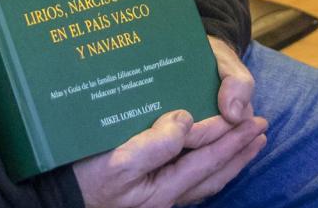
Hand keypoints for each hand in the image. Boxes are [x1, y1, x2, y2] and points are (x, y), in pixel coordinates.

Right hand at [73, 108, 266, 207]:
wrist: (55, 199)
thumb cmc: (82, 180)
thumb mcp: (117, 161)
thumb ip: (155, 144)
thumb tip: (187, 121)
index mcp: (163, 189)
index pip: (207, 161)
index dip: (230, 140)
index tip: (252, 120)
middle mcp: (165, 197)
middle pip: (212, 173)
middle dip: (239, 151)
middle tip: (262, 130)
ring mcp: (156, 197)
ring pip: (204, 179)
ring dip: (228, 159)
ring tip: (247, 143)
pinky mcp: (145, 192)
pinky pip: (189, 180)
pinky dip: (207, 167)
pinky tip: (207, 159)